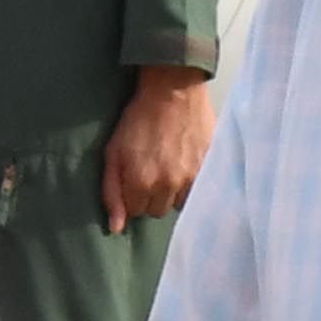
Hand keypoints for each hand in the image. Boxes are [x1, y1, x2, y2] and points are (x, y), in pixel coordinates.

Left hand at [101, 63, 214, 232]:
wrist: (172, 91)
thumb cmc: (138, 119)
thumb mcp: (113, 152)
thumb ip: (111, 193)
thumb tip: (115, 228)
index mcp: (141, 183)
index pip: (135, 212)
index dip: (132, 195)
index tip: (134, 177)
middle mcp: (167, 186)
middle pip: (157, 211)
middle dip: (151, 196)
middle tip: (151, 170)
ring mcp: (191, 179)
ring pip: (178, 204)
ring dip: (172, 192)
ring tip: (169, 167)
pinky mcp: (208, 169)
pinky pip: (197, 191)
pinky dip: (190, 184)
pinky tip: (183, 165)